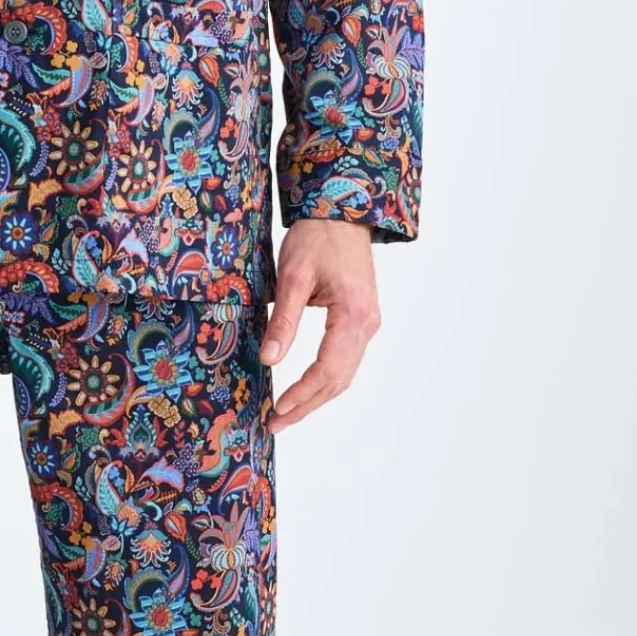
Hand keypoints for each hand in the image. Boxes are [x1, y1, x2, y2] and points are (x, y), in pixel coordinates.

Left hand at [259, 218, 381, 427]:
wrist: (343, 212)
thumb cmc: (317, 237)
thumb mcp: (292, 275)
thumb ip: (283, 319)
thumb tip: (269, 360)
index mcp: (353, 314)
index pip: (327, 369)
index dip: (301, 394)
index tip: (277, 410)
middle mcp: (367, 324)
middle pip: (338, 380)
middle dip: (307, 405)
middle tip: (275, 423)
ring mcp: (367, 323)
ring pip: (344, 374)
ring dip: (316, 397)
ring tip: (286, 413)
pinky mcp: (361, 320)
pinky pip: (345, 360)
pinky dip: (325, 380)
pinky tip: (304, 388)